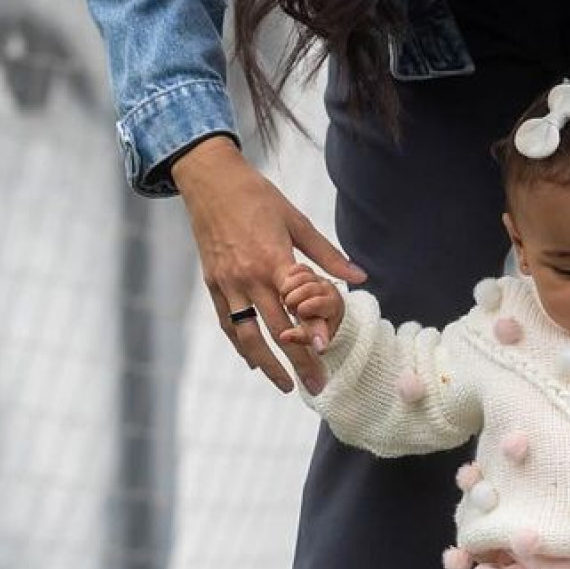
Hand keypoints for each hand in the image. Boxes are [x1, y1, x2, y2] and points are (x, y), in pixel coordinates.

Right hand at [171, 135, 367, 393]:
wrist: (211, 181)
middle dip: (297, 362)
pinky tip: (254, 361)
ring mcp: (228, 283)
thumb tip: (359, 278)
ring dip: (267, 364)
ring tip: (285, 385)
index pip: (296, 307)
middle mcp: (249, 277)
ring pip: (247, 335)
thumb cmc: (259, 197)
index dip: (311, 333)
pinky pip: (227, 323)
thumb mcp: (297, 220)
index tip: (326, 356)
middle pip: (275, 330)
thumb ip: (327, 254)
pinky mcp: (213, 284)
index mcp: (274, 261)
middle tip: (315, 387)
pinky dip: (240, 345)